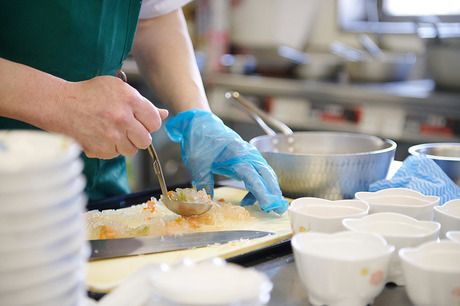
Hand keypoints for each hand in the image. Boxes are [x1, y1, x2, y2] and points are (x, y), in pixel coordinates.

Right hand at [57, 76, 167, 158]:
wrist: (60, 105)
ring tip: (112, 131)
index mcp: (130, 99)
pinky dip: (111, 149)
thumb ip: (143, 103)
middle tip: (128, 129)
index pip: (155, 122)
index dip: (149, 123)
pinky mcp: (100, 149)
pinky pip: (115, 155)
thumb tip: (163, 114)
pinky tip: (101, 136)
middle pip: (146, 140)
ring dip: (125, 144)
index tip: (141, 121)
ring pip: (131, 150)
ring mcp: (111, 136)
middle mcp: (122, 118)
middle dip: (139, 136)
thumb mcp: (119, 89)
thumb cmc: (91, 94)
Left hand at [165, 109, 287, 213]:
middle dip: (274, 193)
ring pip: (266, 174)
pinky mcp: (248, 157)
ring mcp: (250, 155)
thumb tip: (206, 203)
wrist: (200, 123)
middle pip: (266, 175)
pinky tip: (249, 200)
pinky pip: (259, 173)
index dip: (262, 193)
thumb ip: (204, 184)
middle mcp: (247, 154)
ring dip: (270, 190)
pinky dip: (259, 187)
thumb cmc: (200, 141)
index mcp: (236, 155)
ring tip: (270, 208)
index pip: (253, 177)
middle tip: (279, 210)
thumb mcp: (197, 165)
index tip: (269, 205)